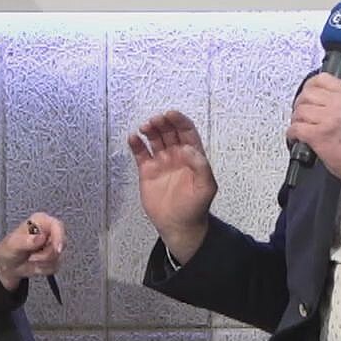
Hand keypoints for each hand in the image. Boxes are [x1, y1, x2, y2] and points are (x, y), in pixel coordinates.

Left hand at [0, 212, 64, 289]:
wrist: (8, 265)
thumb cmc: (9, 250)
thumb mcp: (13, 245)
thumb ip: (26, 241)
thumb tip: (40, 237)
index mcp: (40, 221)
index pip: (57, 225)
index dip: (59, 237)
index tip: (57, 250)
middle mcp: (50, 231)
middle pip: (60, 244)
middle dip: (45, 255)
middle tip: (30, 257)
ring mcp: (53, 245)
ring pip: (57, 257)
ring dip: (41, 263)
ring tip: (29, 259)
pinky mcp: (55, 258)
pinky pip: (54, 266)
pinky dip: (42, 269)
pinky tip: (34, 264)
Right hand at [127, 111, 218, 259]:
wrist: (179, 225)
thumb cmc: (196, 207)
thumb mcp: (207, 187)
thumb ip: (201, 167)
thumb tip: (188, 149)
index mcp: (193, 156)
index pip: (187, 131)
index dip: (179, 121)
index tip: (171, 115)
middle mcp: (177, 155)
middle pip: (169, 131)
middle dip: (163, 123)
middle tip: (156, 120)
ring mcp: (162, 162)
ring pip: (155, 139)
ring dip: (150, 130)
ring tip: (145, 127)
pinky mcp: (147, 171)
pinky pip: (140, 153)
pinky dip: (136, 144)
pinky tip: (133, 138)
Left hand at [286, 74, 340, 194]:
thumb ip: (339, 104)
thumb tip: (319, 101)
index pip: (322, 79)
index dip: (310, 85)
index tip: (306, 92)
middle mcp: (338, 105)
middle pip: (307, 94)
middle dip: (300, 105)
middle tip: (302, 114)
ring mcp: (328, 119)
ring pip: (299, 110)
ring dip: (296, 120)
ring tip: (301, 128)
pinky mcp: (318, 135)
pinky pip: (296, 128)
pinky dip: (292, 134)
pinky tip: (297, 138)